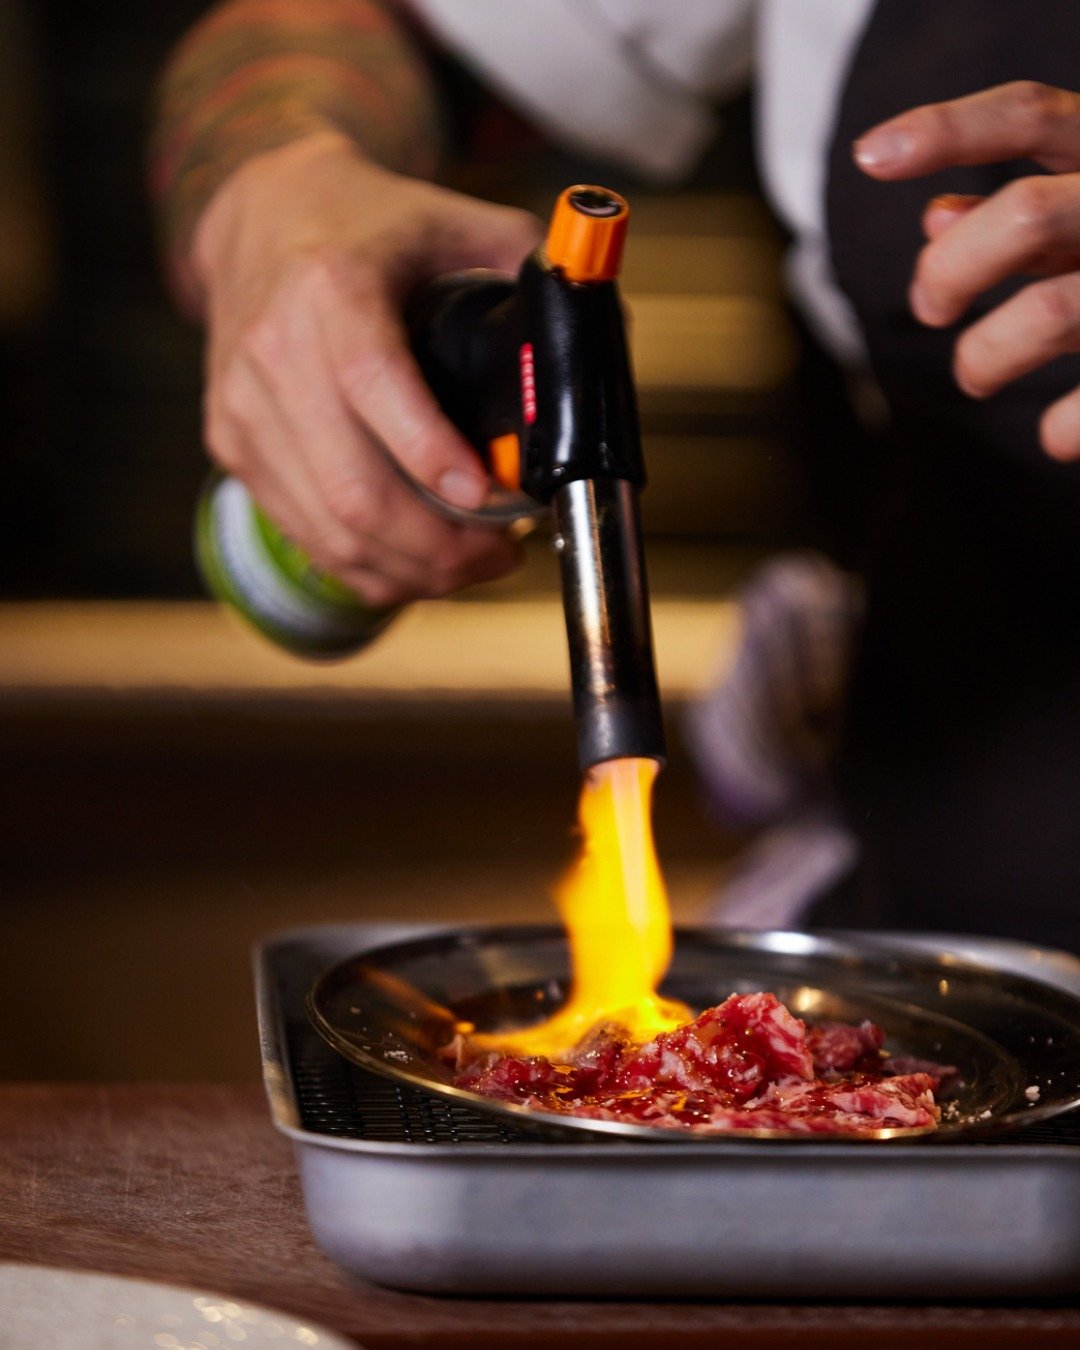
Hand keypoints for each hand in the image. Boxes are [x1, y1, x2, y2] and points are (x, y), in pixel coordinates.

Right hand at [191, 129, 542, 605]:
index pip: (374, 386)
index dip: (430, 456)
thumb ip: (531, 267)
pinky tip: (417, 565)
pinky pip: (306, 534)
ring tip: (471, 566)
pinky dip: (369, 567)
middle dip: (441, 546)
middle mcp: (274, 353)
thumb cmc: (369, 225)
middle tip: (502, 556)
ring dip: (412, 569)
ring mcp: (244, 408)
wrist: (261, 219)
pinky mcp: (233, 445)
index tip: (488, 499)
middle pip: (355, 490)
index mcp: (332, 290)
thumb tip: (600, 335)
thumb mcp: (456, 220)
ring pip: (331, 530)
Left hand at [854, 80, 1079, 460]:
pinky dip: (1066, 428)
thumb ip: (1023, 211)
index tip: (869, 157)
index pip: (1032, 117)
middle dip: (951, 271)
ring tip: (973, 374)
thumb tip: (935, 217)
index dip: (947, 130)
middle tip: (930, 309)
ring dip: (987, 354)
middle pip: (1026, 216)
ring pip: (1051, 313)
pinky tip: (1053, 436)